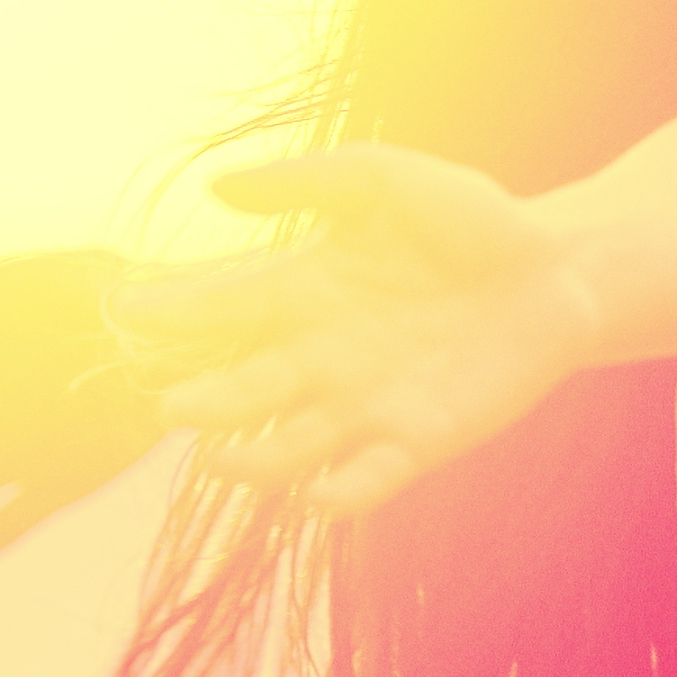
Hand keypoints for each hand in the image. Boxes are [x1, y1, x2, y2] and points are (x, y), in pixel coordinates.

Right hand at [112, 143, 602, 516]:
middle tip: (171, 405)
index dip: (170, 309)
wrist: (555, 269)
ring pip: (289, 446)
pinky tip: (318, 496)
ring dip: (254, 459)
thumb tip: (215, 186)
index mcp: (301, 289)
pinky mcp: (416, 440)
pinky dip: (340, 493)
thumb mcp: (385, 180)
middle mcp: (318, 355)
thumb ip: (306, 181)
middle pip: (244, 389)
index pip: (221, 305)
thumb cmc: (466, 218)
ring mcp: (363, 403)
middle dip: (205, 401)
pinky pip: (367, 478)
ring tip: (222, 457)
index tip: (121, 308)